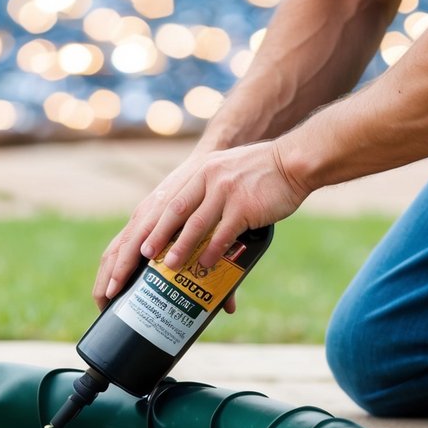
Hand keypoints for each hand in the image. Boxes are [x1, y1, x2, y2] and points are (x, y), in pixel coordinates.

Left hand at [93, 138, 307, 308]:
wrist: (294, 161)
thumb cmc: (261, 175)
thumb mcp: (226, 175)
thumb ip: (209, 197)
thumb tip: (197, 233)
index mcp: (198, 176)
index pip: (165, 206)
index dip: (146, 231)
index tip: (133, 251)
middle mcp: (206, 180)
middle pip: (170, 214)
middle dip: (152, 241)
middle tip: (139, 261)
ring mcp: (224, 192)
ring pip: (194, 225)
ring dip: (180, 248)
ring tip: (169, 266)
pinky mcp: (244, 206)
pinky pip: (223, 233)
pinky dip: (213, 252)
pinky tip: (206, 266)